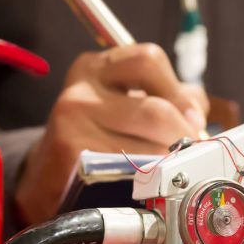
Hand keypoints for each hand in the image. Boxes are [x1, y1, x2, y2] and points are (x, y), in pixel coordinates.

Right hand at [14, 43, 207, 224]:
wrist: (46, 178)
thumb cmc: (94, 138)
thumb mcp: (122, 103)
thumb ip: (166, 96)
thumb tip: (197, 112)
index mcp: (95, 67)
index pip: (149, 60)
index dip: (180, 92)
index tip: (193, 119)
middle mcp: (80, 89)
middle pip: (155, 109)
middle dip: (183, 135)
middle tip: (193, 153)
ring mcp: (72, 121)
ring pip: (147, 143)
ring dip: (170, 161)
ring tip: (173, 170)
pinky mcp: (71, 154)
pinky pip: (129, 168)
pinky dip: (149, 178)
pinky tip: (148, 183)